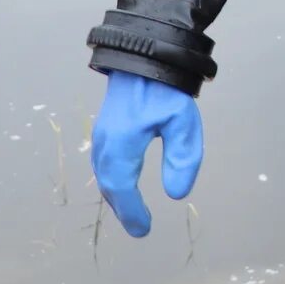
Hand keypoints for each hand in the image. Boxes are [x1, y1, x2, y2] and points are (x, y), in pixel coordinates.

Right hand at [91, 70, 203, 237]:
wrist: (144, 53)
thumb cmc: (165, 87)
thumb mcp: (182, 123)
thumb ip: (182, 159)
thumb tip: (177, 194)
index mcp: (121, 144)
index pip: (122, 187)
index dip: (131, 212)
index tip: (144, 230)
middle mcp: (105, 143)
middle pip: (109, 184)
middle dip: (123, 208)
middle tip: (140, 228)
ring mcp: (102, 134)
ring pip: (104, 174)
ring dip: (117, 195)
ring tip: (132, 211)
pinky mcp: (105, 127)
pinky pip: (104, 163)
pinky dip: (112, 180)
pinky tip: (124, 183)